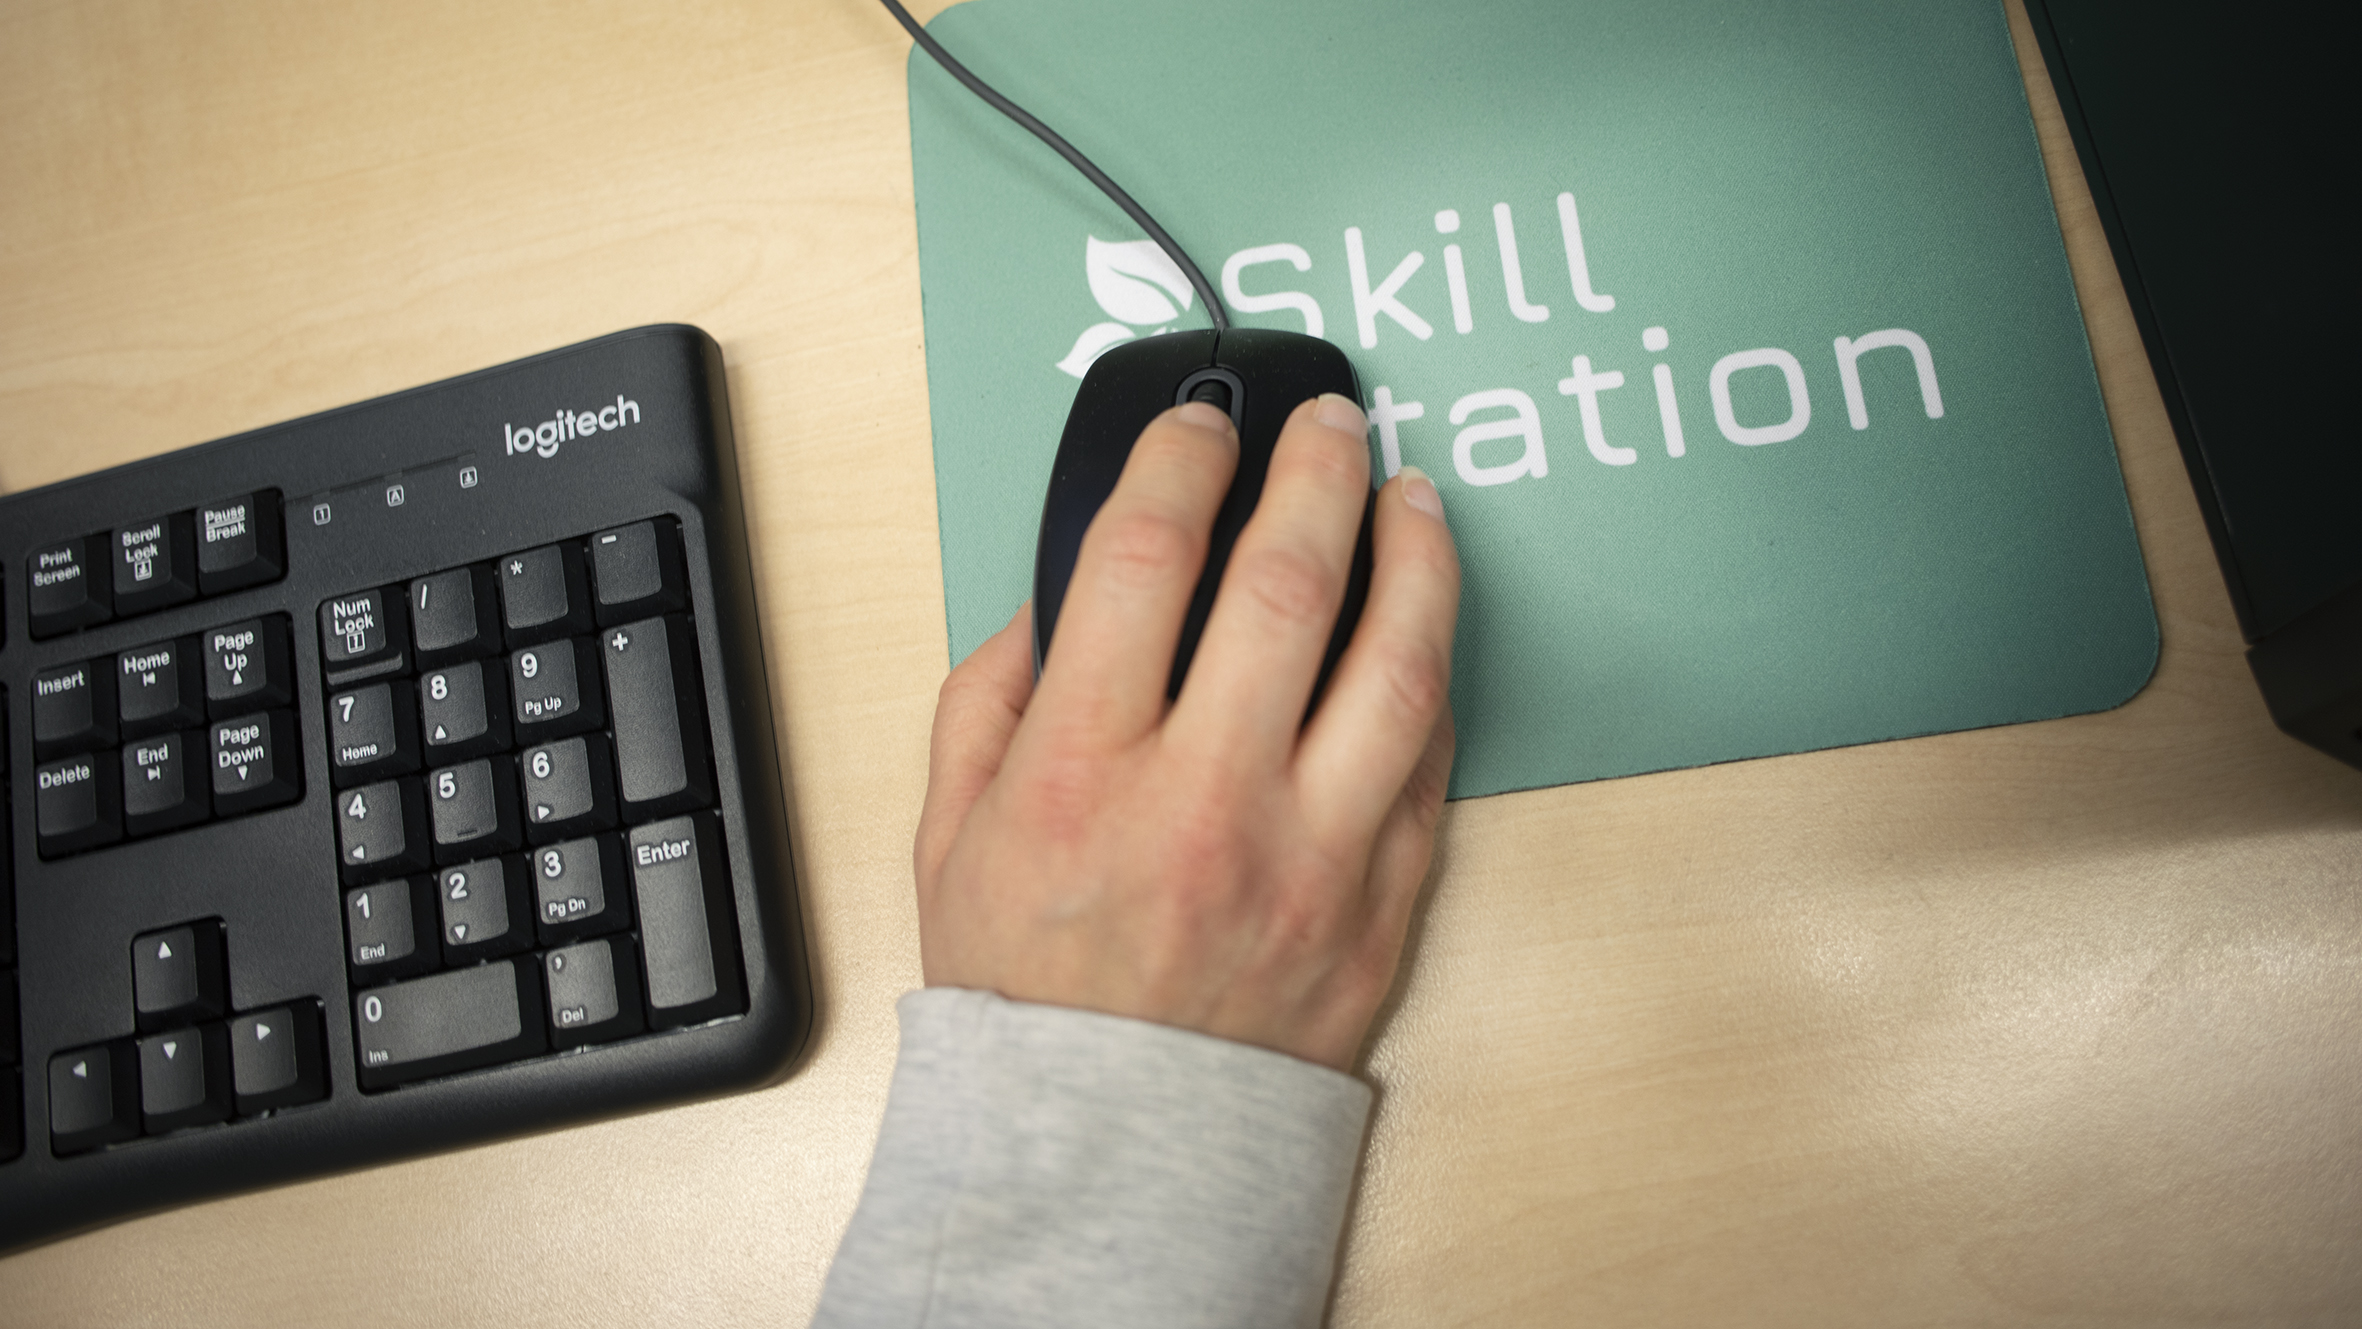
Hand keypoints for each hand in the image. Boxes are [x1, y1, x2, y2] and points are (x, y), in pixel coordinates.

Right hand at [913, 393, 1459, 1070]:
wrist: (1109, 1145)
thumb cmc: (1029, 990)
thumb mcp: (948, 834)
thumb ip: (989, 694)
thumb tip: (1057, 590)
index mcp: (1082, 772)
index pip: (1143, 559)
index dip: (1179, 458)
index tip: (1199, 424)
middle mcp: (1206, 801)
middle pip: (1288, 580)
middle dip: (1316, 468)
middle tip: (1330, 420)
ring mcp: (1313, 853)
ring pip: (1400, 662)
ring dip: (1418, 555)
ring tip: (1414, 496)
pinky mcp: (1382, 901)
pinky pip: (1433, 760)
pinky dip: (1435, 675)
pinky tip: (1423, 626)